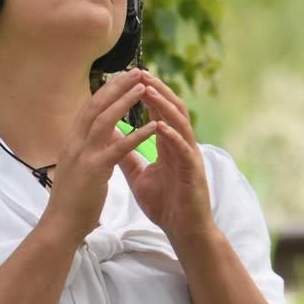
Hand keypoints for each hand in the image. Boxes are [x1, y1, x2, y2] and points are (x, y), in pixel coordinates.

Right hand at [43, 69, 158, 241]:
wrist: (60, 226)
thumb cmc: (71, 201)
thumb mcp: (78, 168)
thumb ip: (87, 150)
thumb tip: (100, 139)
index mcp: (71, 141)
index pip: (89, 107)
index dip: (106, 90)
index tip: (123, 76)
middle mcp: (74, 143)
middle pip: (96, 106)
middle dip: (116, 86)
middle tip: (137, 71)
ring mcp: (83, 155)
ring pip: (104, 120)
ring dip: (125, 102)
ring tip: (144, 88)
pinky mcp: (94, 170)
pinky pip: (118, 148)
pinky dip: (136, 135)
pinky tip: (152, 126)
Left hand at [118, 71, 214, 240]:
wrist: (182, 231)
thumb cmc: (165, 203)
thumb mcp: (139, 176)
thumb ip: (127, 155)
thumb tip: (109, 137)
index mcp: (169, 144)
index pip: (159, 110)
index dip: (147, 92)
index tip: (130, 76)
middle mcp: (182, 145)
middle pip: (172, 109)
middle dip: (157, 89)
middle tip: (140, 73)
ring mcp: (190, 157)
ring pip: (180, 123)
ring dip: (165, 106)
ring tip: (149, 91)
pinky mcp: (193, 172)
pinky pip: (184, 150)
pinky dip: (173, 136)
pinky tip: (160, 126)